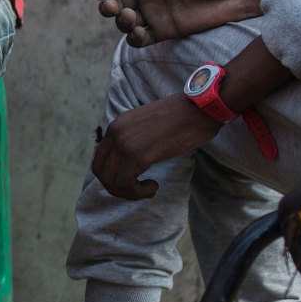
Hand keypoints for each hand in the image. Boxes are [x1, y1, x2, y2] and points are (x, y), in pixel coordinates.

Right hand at [92, 0, 291, 46]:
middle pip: (118, 3)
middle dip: (109, 6)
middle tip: (111, 7)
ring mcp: (155, 15)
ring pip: (126, 22)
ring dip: (121, 21)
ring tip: (128, 16)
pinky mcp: (165, 32)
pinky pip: (142, 39)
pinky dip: (134, 38)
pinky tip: (137, 32)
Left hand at [93, 94, 220, 199]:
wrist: (200, 109)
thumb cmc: (183, 119)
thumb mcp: (148, 126)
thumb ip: (134, 140)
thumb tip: (131, 164)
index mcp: (116, 126)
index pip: (100, 159)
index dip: (112, 175)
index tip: (132, 180)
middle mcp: (115, 134)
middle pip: (101, 172)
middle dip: (118, 188)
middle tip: (139, 190)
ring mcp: (124, 144)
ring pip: (111, 181)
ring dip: (129, 193)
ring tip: (149, 190)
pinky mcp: (137, 155)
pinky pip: (126, 184)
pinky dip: (138, 192)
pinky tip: (154, 186)